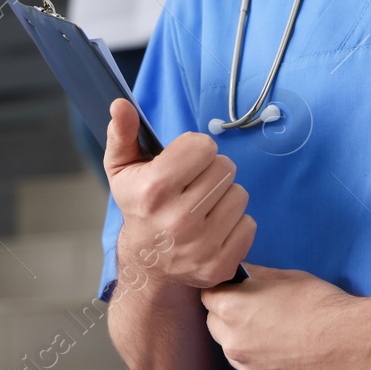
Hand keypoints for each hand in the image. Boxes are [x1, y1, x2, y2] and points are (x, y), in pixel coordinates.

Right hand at [105, 98, 254, 289]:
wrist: (147, 264)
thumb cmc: (139, 207)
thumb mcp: (122, 169)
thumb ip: (122, 133)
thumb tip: (121, 104)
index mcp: (154, 190)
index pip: (203, 146)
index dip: (195, 149)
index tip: (183, 163)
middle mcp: (178, 220)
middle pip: (225, 167)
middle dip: (211, 171)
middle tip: (194, 185)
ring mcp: (201, 246)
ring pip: (240, 194)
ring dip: (224, 196)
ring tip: (204, 205)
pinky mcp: (220, 265)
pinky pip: (249, 224)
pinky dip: (235, 223)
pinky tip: (214, 227)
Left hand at [201, 263, 370, 369]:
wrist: (357, 344)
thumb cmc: (322, 304)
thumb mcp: (285, 277)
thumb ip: (252, 275)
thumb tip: (238, 272)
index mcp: (231, 309)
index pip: (207, 295)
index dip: (222, 289)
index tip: (236, 288)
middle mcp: (233, 343)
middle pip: (215, 324)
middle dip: (228, 315)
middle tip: (257, 308)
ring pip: (234, 351)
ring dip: (244, 340)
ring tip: (276, 330)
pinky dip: (263, 360)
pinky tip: (288, 351)